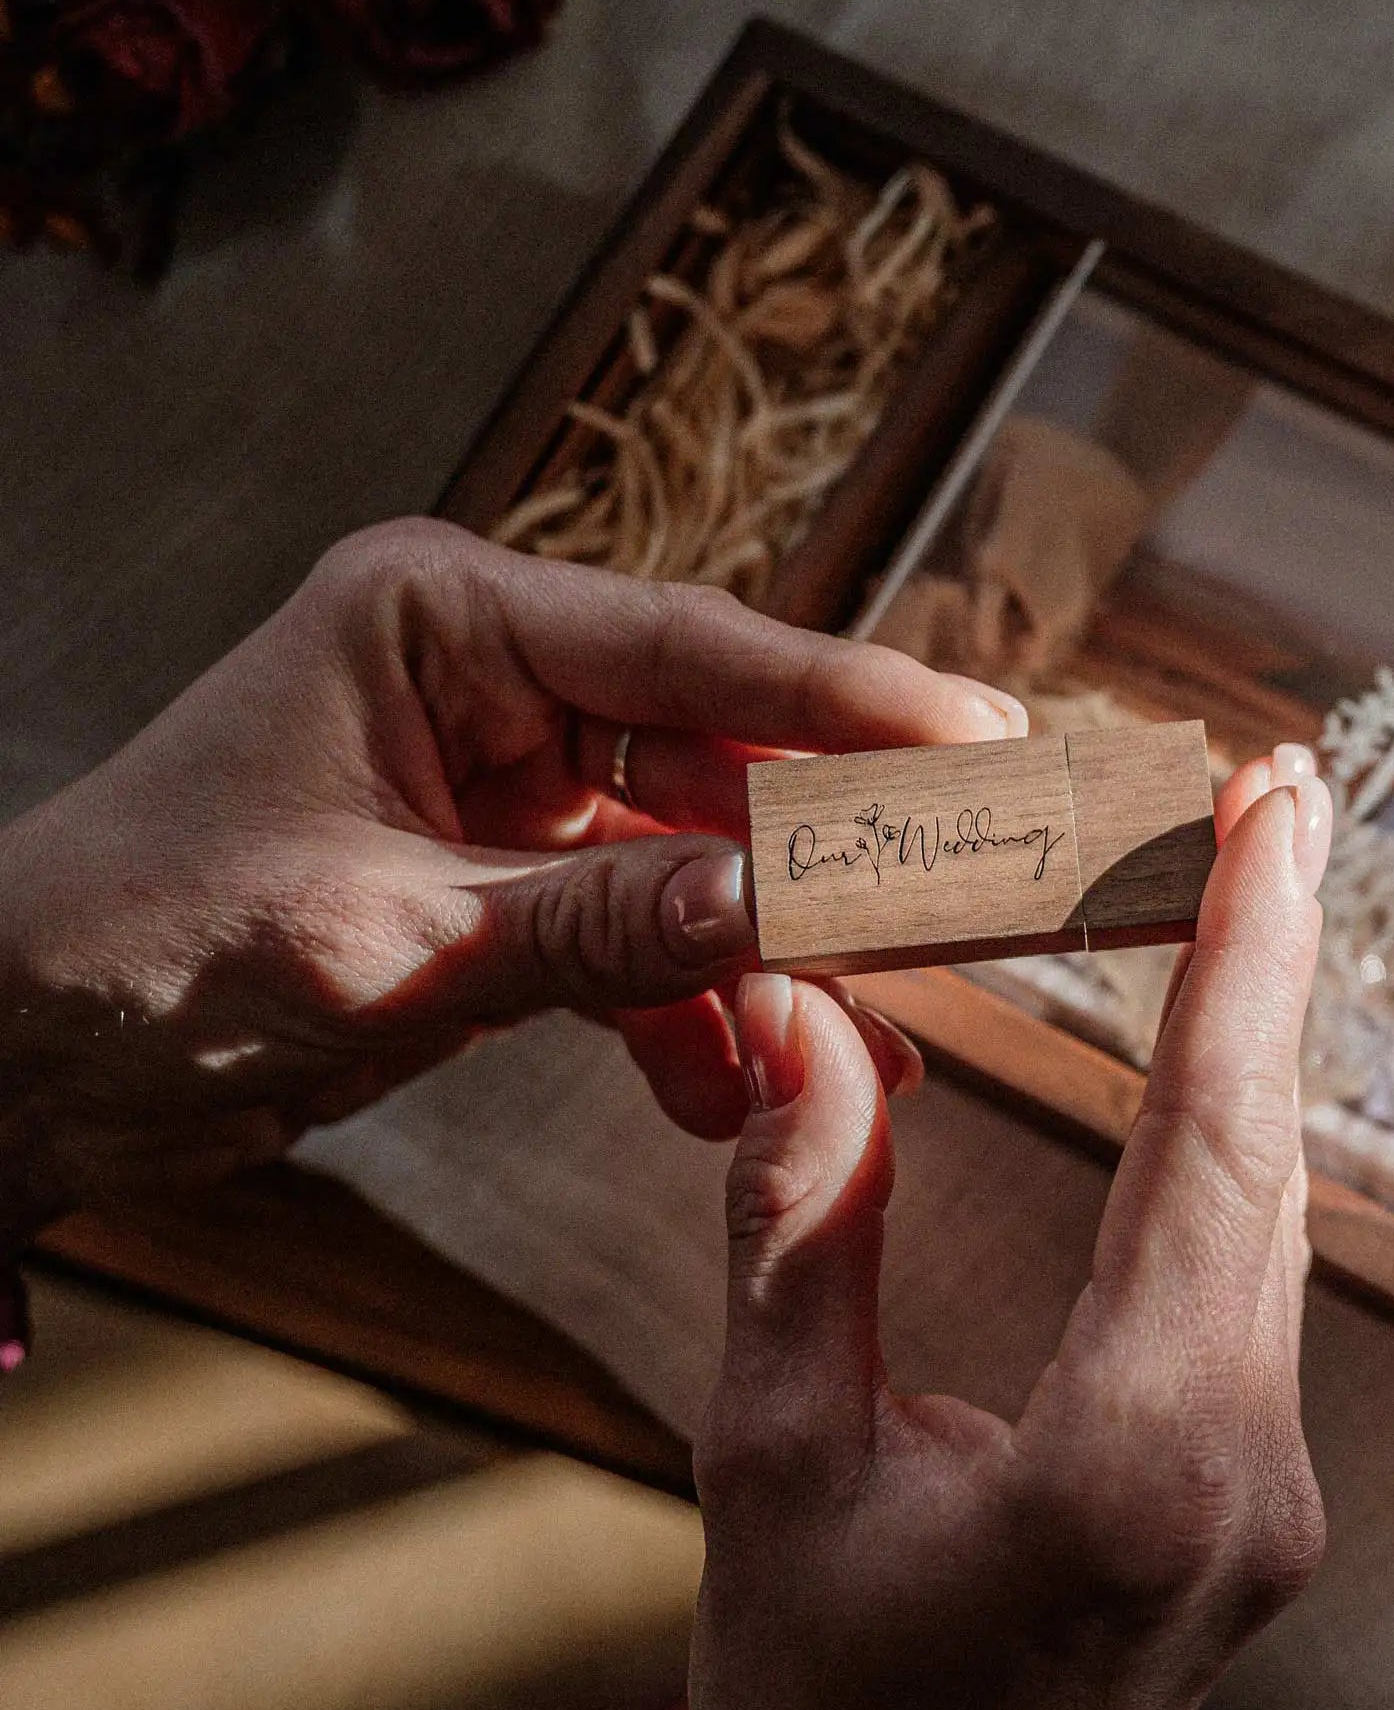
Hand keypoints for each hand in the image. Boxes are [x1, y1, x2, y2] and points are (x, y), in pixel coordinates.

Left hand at [0, 517, 1020, 1245]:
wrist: (16, 1067)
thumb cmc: (133, 956)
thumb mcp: (381, 944)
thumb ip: (597, 924)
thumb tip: (787, 912)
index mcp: (437, 620)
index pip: (688, 644)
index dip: (847, 695)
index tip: (982, 734)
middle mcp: (489, 678)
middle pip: (720, 744)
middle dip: (838, 839)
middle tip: (979, 885)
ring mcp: (508, 781)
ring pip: (702, 848)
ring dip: (776, 949)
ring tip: (873, 1030)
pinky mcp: (512, 880)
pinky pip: (647, 931)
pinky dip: (691, 1013)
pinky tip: (733, 1089)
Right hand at [689, 747, 1333, 1709]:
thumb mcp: (772, 1468)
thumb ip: (799, 1229)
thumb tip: (805, 1018)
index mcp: (1134, 1455)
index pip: (1210, 1149)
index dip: (1243, 958)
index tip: (1266, 810)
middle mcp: (1246, 1468)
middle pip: (1270, 1164)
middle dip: (1268, 966)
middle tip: (1266, 796)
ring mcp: (1276, 1496)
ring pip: (1277, 1224)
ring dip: (1256, 1058)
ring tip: (1240, 890)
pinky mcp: (1262, 1508)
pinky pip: (1262, 1293)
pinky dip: (1235, 1162)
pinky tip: (1213, 1079)